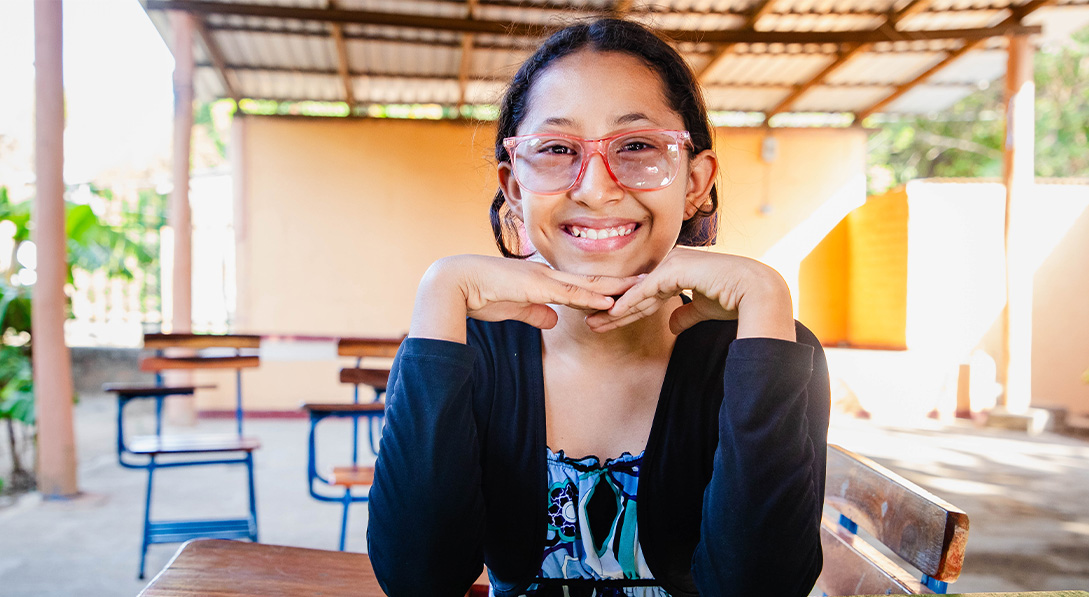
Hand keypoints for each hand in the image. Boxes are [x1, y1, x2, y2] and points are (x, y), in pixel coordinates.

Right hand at [410, 255, 639, 342]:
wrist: (454, 283)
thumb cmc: (478, 295)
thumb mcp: (514, 308)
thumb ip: (535, 313)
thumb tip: (554, 320)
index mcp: (542, 279)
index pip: (580, 284)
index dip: (606, 287)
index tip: (629, 289)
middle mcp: (547, 274)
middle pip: (592, 279)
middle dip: (621, 283)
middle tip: (651, 281)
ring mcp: (543, 278)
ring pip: (587, 284)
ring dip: (616, 288)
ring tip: (642, 288)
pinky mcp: (535, 286)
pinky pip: (569, 293)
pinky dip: (592, 297)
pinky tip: (610, 301)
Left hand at [584, 248, 795, 340]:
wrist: (757, 292)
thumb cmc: (736, 300)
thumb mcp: (704, 310)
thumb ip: (686, 314)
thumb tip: (671, 324)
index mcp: (678, 271)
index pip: (646, 294)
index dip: (627, 310)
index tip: (608, 323)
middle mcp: (672, 264)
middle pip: (636, 291)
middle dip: (613, 309)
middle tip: (591, 322)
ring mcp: (673, 264)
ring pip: (637, 291)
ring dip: (615, 309)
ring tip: (593, 323)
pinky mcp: (676, 269)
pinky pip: (647, 290)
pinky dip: (630, 303)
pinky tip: (613, 314)